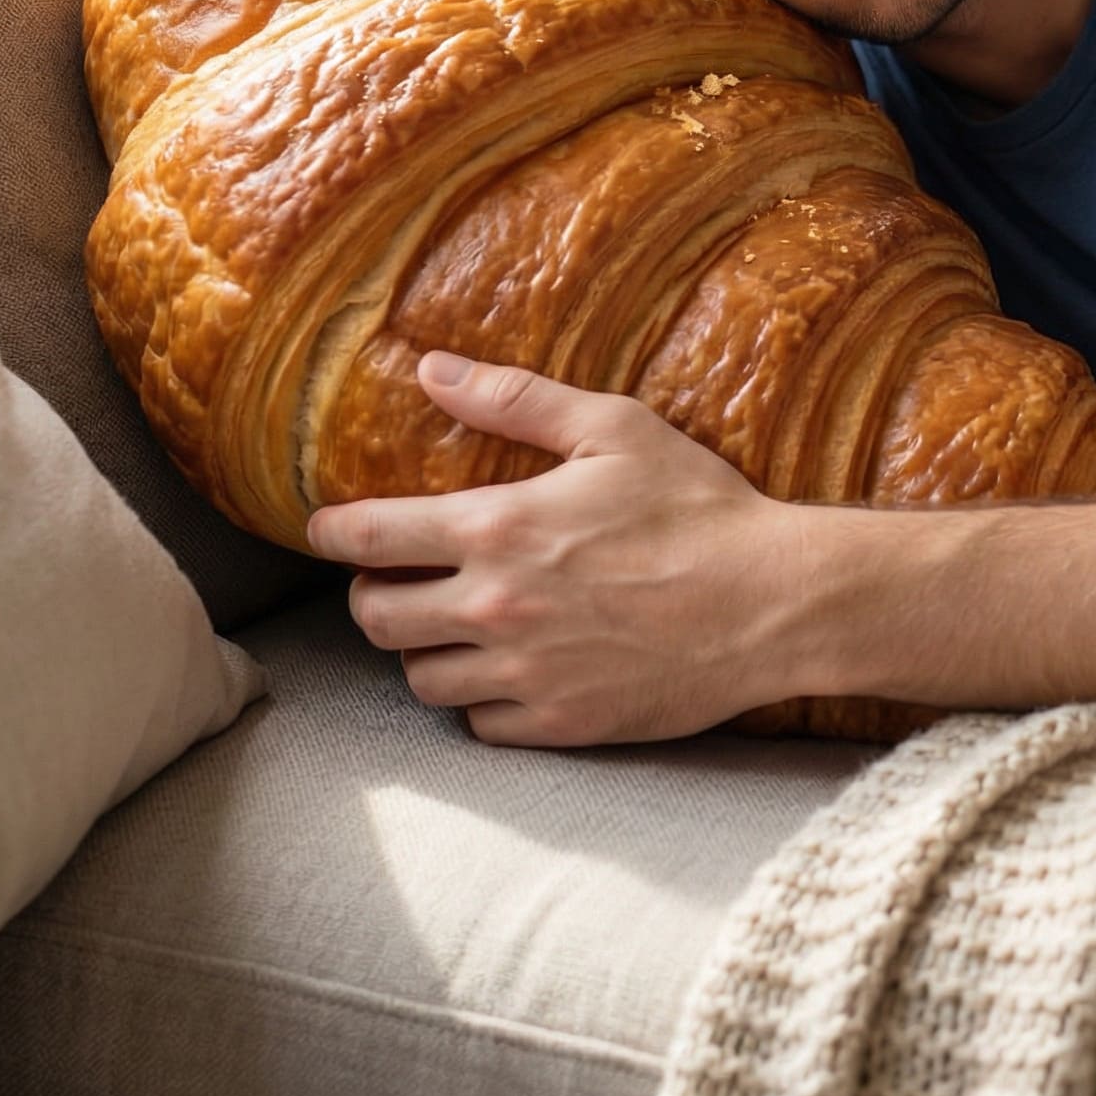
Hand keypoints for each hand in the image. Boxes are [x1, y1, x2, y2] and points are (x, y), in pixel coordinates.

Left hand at [304, 352, 812, 745]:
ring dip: (425, 650)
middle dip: (371, 595)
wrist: (770, 602)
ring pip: (422, 679)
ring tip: (452, 626)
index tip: (325, 529)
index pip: (372, 537)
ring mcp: (525, 673)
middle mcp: (495, 607)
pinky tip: (508, 670)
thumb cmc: (698, 506)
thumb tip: (432, 369)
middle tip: (393, 580)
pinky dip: (481, 700)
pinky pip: (480, 725)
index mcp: (498, 528)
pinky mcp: (560, 723)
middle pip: (377, 619)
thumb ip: (514, 400)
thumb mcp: (613, 428)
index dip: (334, 532)